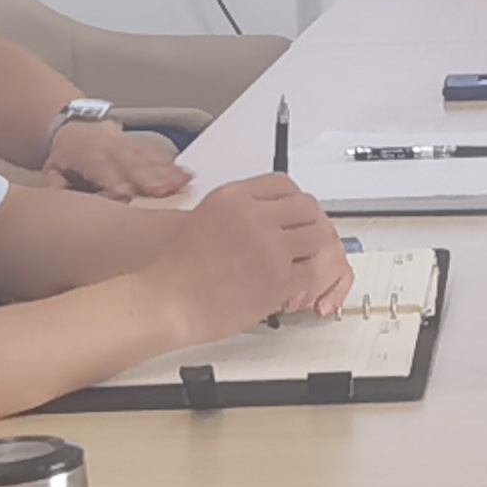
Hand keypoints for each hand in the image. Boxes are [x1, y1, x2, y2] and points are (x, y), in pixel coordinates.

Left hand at [47, 119, 189, 201]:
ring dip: (167, 170)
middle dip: (149, 176)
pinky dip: (172, 164)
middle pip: (131, 162)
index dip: (114, 181)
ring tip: (183, 182)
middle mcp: (107, 146)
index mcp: (83, 153)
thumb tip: (67, 198)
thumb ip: (59, 188)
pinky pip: (157, 153)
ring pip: (147, 156)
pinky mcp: (138, 144)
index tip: (128, 194)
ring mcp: (125, 142)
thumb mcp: (51, 172)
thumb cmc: (65, 158)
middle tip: (166, 190)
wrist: (74, 128)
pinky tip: (184, 173)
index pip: (101, 169)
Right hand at [162, 175, 351, 338]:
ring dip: (312, 252)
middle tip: (303, 241)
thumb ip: (241, 210)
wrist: (168, 302)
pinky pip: (314, 271)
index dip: (293, 200)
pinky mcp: (280, 279)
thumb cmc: (177, 269)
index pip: (284, 184)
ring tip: (301, 263)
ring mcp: (270, 247)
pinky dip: (310, 279)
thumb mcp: (206, 217)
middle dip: (309, 224)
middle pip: (307, 207)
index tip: (293, 214)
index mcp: (234, 197)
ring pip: (318, 237)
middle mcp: (255, 216)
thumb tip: (271, 213)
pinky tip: (295, 285)